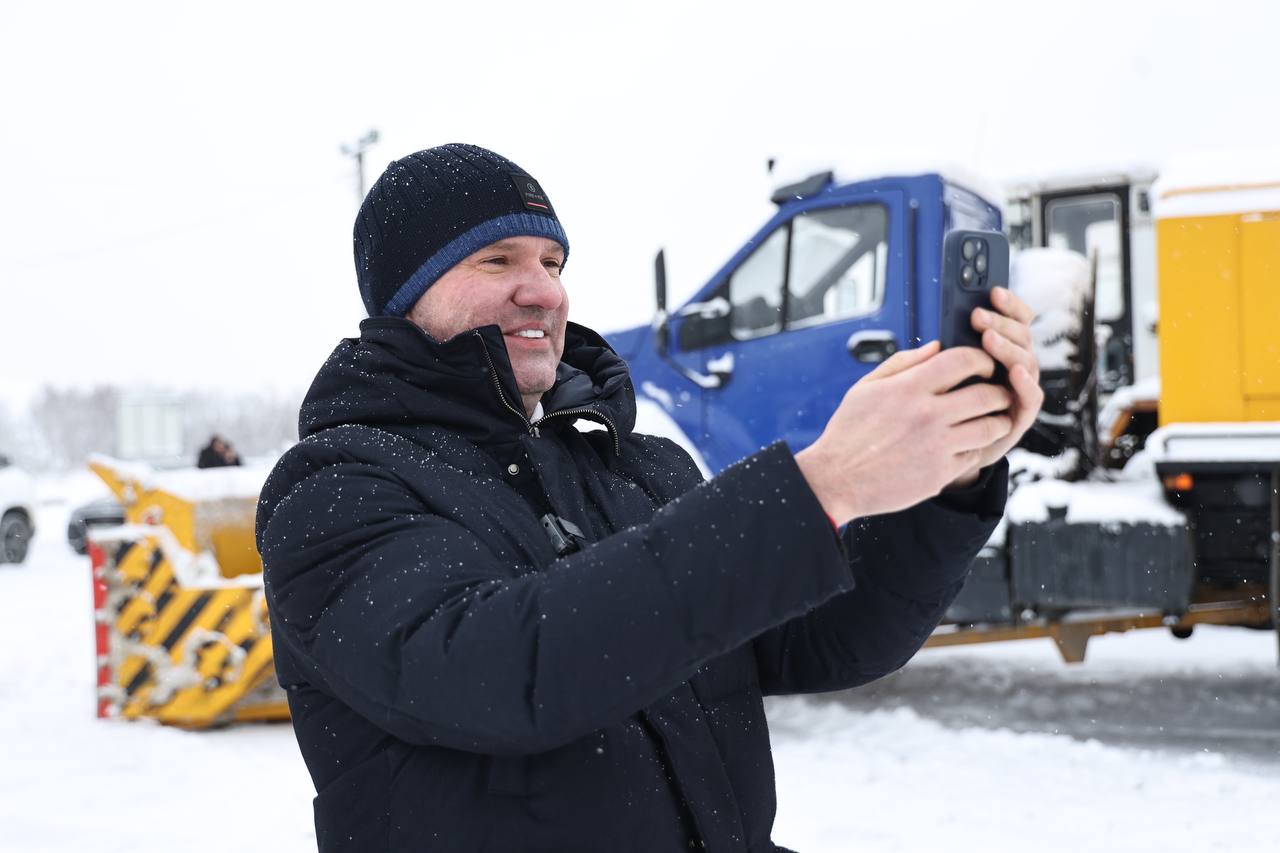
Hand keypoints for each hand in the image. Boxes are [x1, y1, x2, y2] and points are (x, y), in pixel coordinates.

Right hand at [795, 341, 1013, 524]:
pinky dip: (976, 449)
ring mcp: (936, 446)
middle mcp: (926, 415)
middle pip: (987, 394)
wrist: (837, 479)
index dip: (982, 359)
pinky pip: (975, 456)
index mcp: (907, 388)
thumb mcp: (866, 388)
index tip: (984, 366)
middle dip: (1000, 390)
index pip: (963, 360)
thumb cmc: (849, 431)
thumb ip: (903, 363)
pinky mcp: (940, 473)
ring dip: (998, 420)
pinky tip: (967, 444)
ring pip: (991, 427)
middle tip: (997, 392)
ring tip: (993, 418)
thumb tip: (936, 346)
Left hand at [946, 286, 1042, 487]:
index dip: (1008, 305)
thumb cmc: (929, 413)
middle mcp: (1011, 368)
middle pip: (1021, 336)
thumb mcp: (922, 381)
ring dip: (1008, 348)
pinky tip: (1014, 372)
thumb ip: (929, 361)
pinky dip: (1026, 384)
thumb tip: (935, 341)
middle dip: (1001, 323)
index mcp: (993, 352)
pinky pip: (1031, 399)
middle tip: (978, 317)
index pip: (1012, 321)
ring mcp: (1017, 392)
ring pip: (1027, 362)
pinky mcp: (1018, 418)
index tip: (993, 292)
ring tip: (988, 339)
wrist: (934, 456)